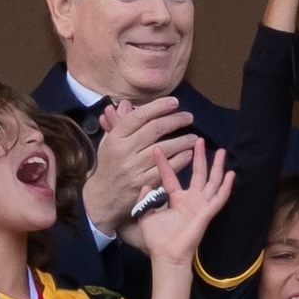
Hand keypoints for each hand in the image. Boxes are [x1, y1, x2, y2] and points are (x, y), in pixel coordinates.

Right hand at [83, 97, 197, 234]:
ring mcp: (135, 168)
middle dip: (176, 120)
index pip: (138, 116)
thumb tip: (126, 103)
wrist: (103, 196)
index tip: (174, 102)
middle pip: (155, 129)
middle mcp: (125, 151)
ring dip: (183, 141)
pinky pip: (167, 169)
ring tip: (194, 137)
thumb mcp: (109, 142)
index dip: (158, 107)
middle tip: (189, 117)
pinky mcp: (145, 183)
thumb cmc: (110, 164)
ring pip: (164, 149)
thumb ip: (118, 123)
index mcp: (116, 138)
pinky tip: (189, 154)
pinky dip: (180, 160)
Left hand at [136, 140, 234, 267]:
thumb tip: (145, 184)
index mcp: (176, 200)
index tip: (159, 148)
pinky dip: (226, 186)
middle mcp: (191, 199)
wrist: (166, 255)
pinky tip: (231, 174)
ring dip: (217, 166)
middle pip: (198, 174)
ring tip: (221, 151)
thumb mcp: (146, 215)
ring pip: (212, 181)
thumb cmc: (157, 239)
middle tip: (200, 140)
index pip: (171, 176)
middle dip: (200, 157)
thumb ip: (145, 199)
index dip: (165, 163)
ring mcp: (201, 205)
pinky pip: (220, 197)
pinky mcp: (207, 212)